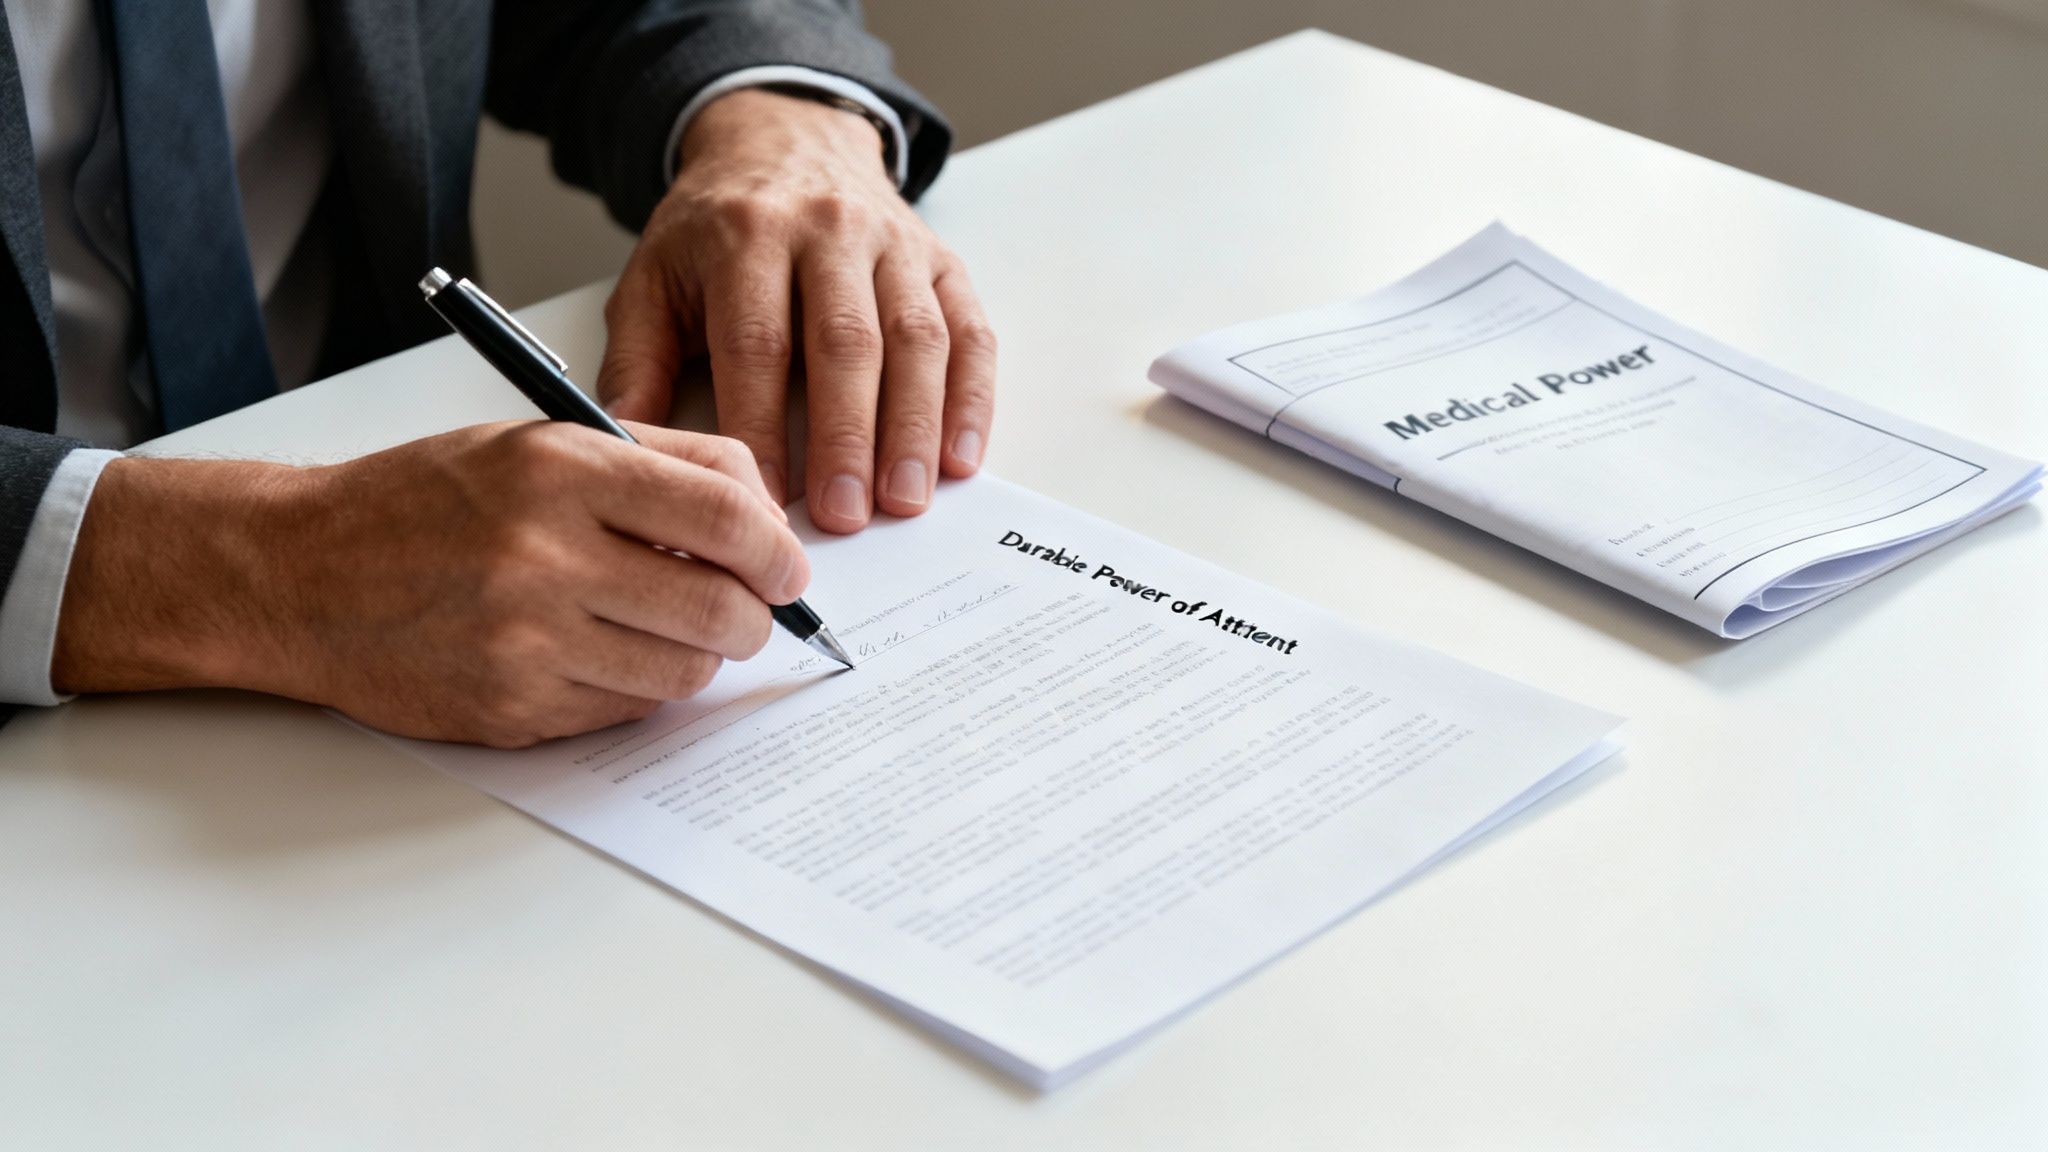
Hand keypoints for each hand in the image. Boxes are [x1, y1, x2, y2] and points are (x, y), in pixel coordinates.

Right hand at [51, 423, 806, 746]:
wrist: (299, 573)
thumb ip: (659, 462)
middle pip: (720, 609)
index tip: (788, 568)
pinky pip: (628, 710)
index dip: (778, 552)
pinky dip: (640, 687)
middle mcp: (546, 556)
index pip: (725, 518)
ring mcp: (527, 642)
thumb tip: (764, 510)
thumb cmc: (424, 501)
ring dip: (699, 655)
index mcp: (561, 472)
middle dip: (756, 617)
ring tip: (668, 626)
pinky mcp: (514, 707)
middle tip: (749, 610)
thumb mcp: (537, 441)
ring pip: (683, 671)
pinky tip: (607, 652)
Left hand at [596, 87, 996, 532]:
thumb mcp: (653, 279)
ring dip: (914, 427)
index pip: (757, 341)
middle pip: (846, 342)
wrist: (785, 142)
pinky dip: (971, 398)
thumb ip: (636, 364)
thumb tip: (629, 450)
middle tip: (845, 515)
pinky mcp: (942, 262)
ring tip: (904, 500)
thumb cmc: (715, 231)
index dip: (761, 426)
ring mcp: (893, 244)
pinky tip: (960, 456)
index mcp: (746, 235)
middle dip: (847, 437)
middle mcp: (828, 230)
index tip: (762, 500)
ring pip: (916, 340)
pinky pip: (969, 331)